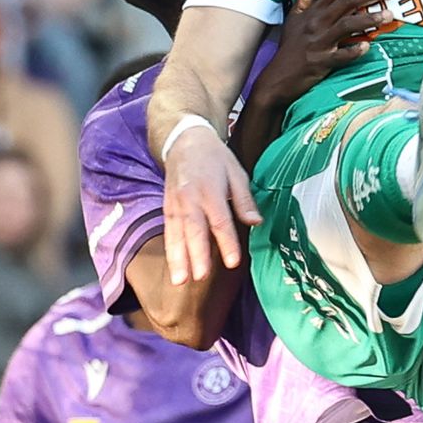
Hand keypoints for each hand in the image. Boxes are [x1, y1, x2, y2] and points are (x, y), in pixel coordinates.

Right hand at [158, 115, 257, 285]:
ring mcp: (175, 205)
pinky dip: (170, 251)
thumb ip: (244, 199)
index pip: (220, 221)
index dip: (227, 242)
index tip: (233, 262)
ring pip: (176, 235)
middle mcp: (190, 199)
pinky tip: (174, 269)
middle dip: (196, 255)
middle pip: (194, 230)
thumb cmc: (214, 158)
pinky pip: (168, 232)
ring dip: (178, 259)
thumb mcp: (236, 172)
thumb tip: (256, 222)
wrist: (184, 141)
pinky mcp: (167, 208)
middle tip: (200, 277)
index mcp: (211, 190)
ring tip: (180, 280)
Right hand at [273, 0, 381, 97]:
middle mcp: (318, 23)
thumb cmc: (290, 46)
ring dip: (369, 19)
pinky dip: (354, 51)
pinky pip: (341, 56)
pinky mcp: (322, 62)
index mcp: (313, 11)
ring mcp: (321, 42)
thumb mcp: (294, 17)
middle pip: (347, 2)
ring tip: (389, 14)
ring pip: (347, 25)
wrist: (278, 76)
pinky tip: (367, 46)